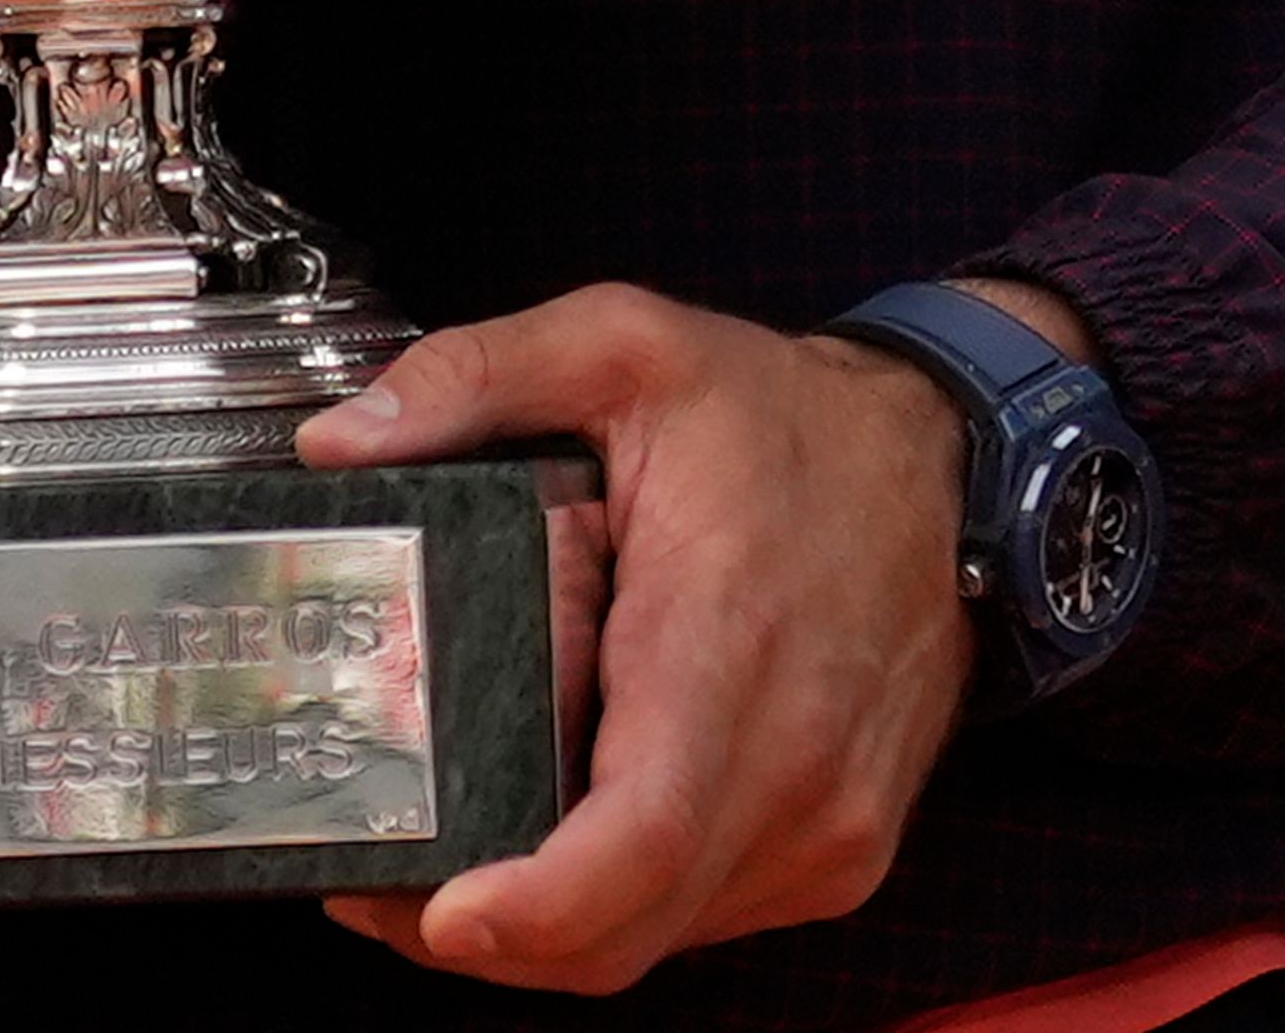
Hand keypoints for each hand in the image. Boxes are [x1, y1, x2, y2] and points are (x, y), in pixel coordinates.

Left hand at [295, 283, 978, 994]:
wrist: (945, 463)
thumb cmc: (789, 418)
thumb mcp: (623, 344)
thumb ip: (474, 377)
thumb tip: (340, 442)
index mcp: (728, 642)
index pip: (642, 831)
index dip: (536, 905)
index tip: (439, 914)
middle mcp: (794, 760)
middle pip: (627, 922)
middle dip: (487, 938)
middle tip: (371, 888)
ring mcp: (827, 821)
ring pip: (658, 940)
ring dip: (542, 936)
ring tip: (431, 871)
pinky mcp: (837, 850)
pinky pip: (703, 918)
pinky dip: (614, 912)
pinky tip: (543, 855)